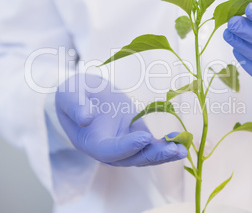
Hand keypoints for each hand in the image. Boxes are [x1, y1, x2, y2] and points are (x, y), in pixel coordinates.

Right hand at [55, 73, 186, 165]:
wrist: (83, 93)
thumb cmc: (73, 94)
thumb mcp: (69, 95)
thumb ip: (76, 106)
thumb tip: (85, 117)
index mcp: (91, 143)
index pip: (110, 151)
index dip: (126, 146)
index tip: (143, 137)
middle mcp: (110, 149)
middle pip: (132, 158)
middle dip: (153, 155)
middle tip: (173, 149)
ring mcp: (125, 142)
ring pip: (145, 154)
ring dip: (164, 153)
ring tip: (182, 149)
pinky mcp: (136, 133)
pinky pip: (151, 143)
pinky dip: (166, 144)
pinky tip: (181, 139)